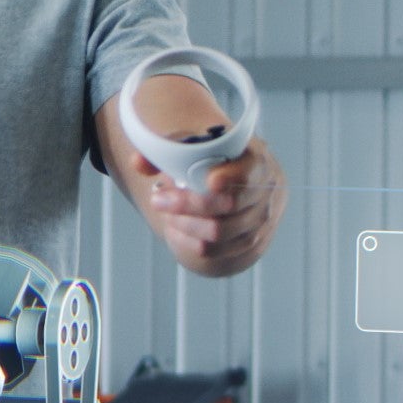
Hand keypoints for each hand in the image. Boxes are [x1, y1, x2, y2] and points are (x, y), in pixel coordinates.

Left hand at [135, 137, 280, 277]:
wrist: (241, 185)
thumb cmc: (216, 163)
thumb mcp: (196, 149)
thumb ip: (167, 152)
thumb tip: (137, 163)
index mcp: (257, 163)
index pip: (249, 172)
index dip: (232, 176)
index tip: (210, 180)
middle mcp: (265, 194)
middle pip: (228, 206)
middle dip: (188, 204)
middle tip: (158, 199)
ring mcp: (260, 223)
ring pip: (219, 234)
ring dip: (186, 225)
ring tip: (167, 215)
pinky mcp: (250, 245)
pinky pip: (216, 252)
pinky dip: (190, 242)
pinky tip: (175, 230)